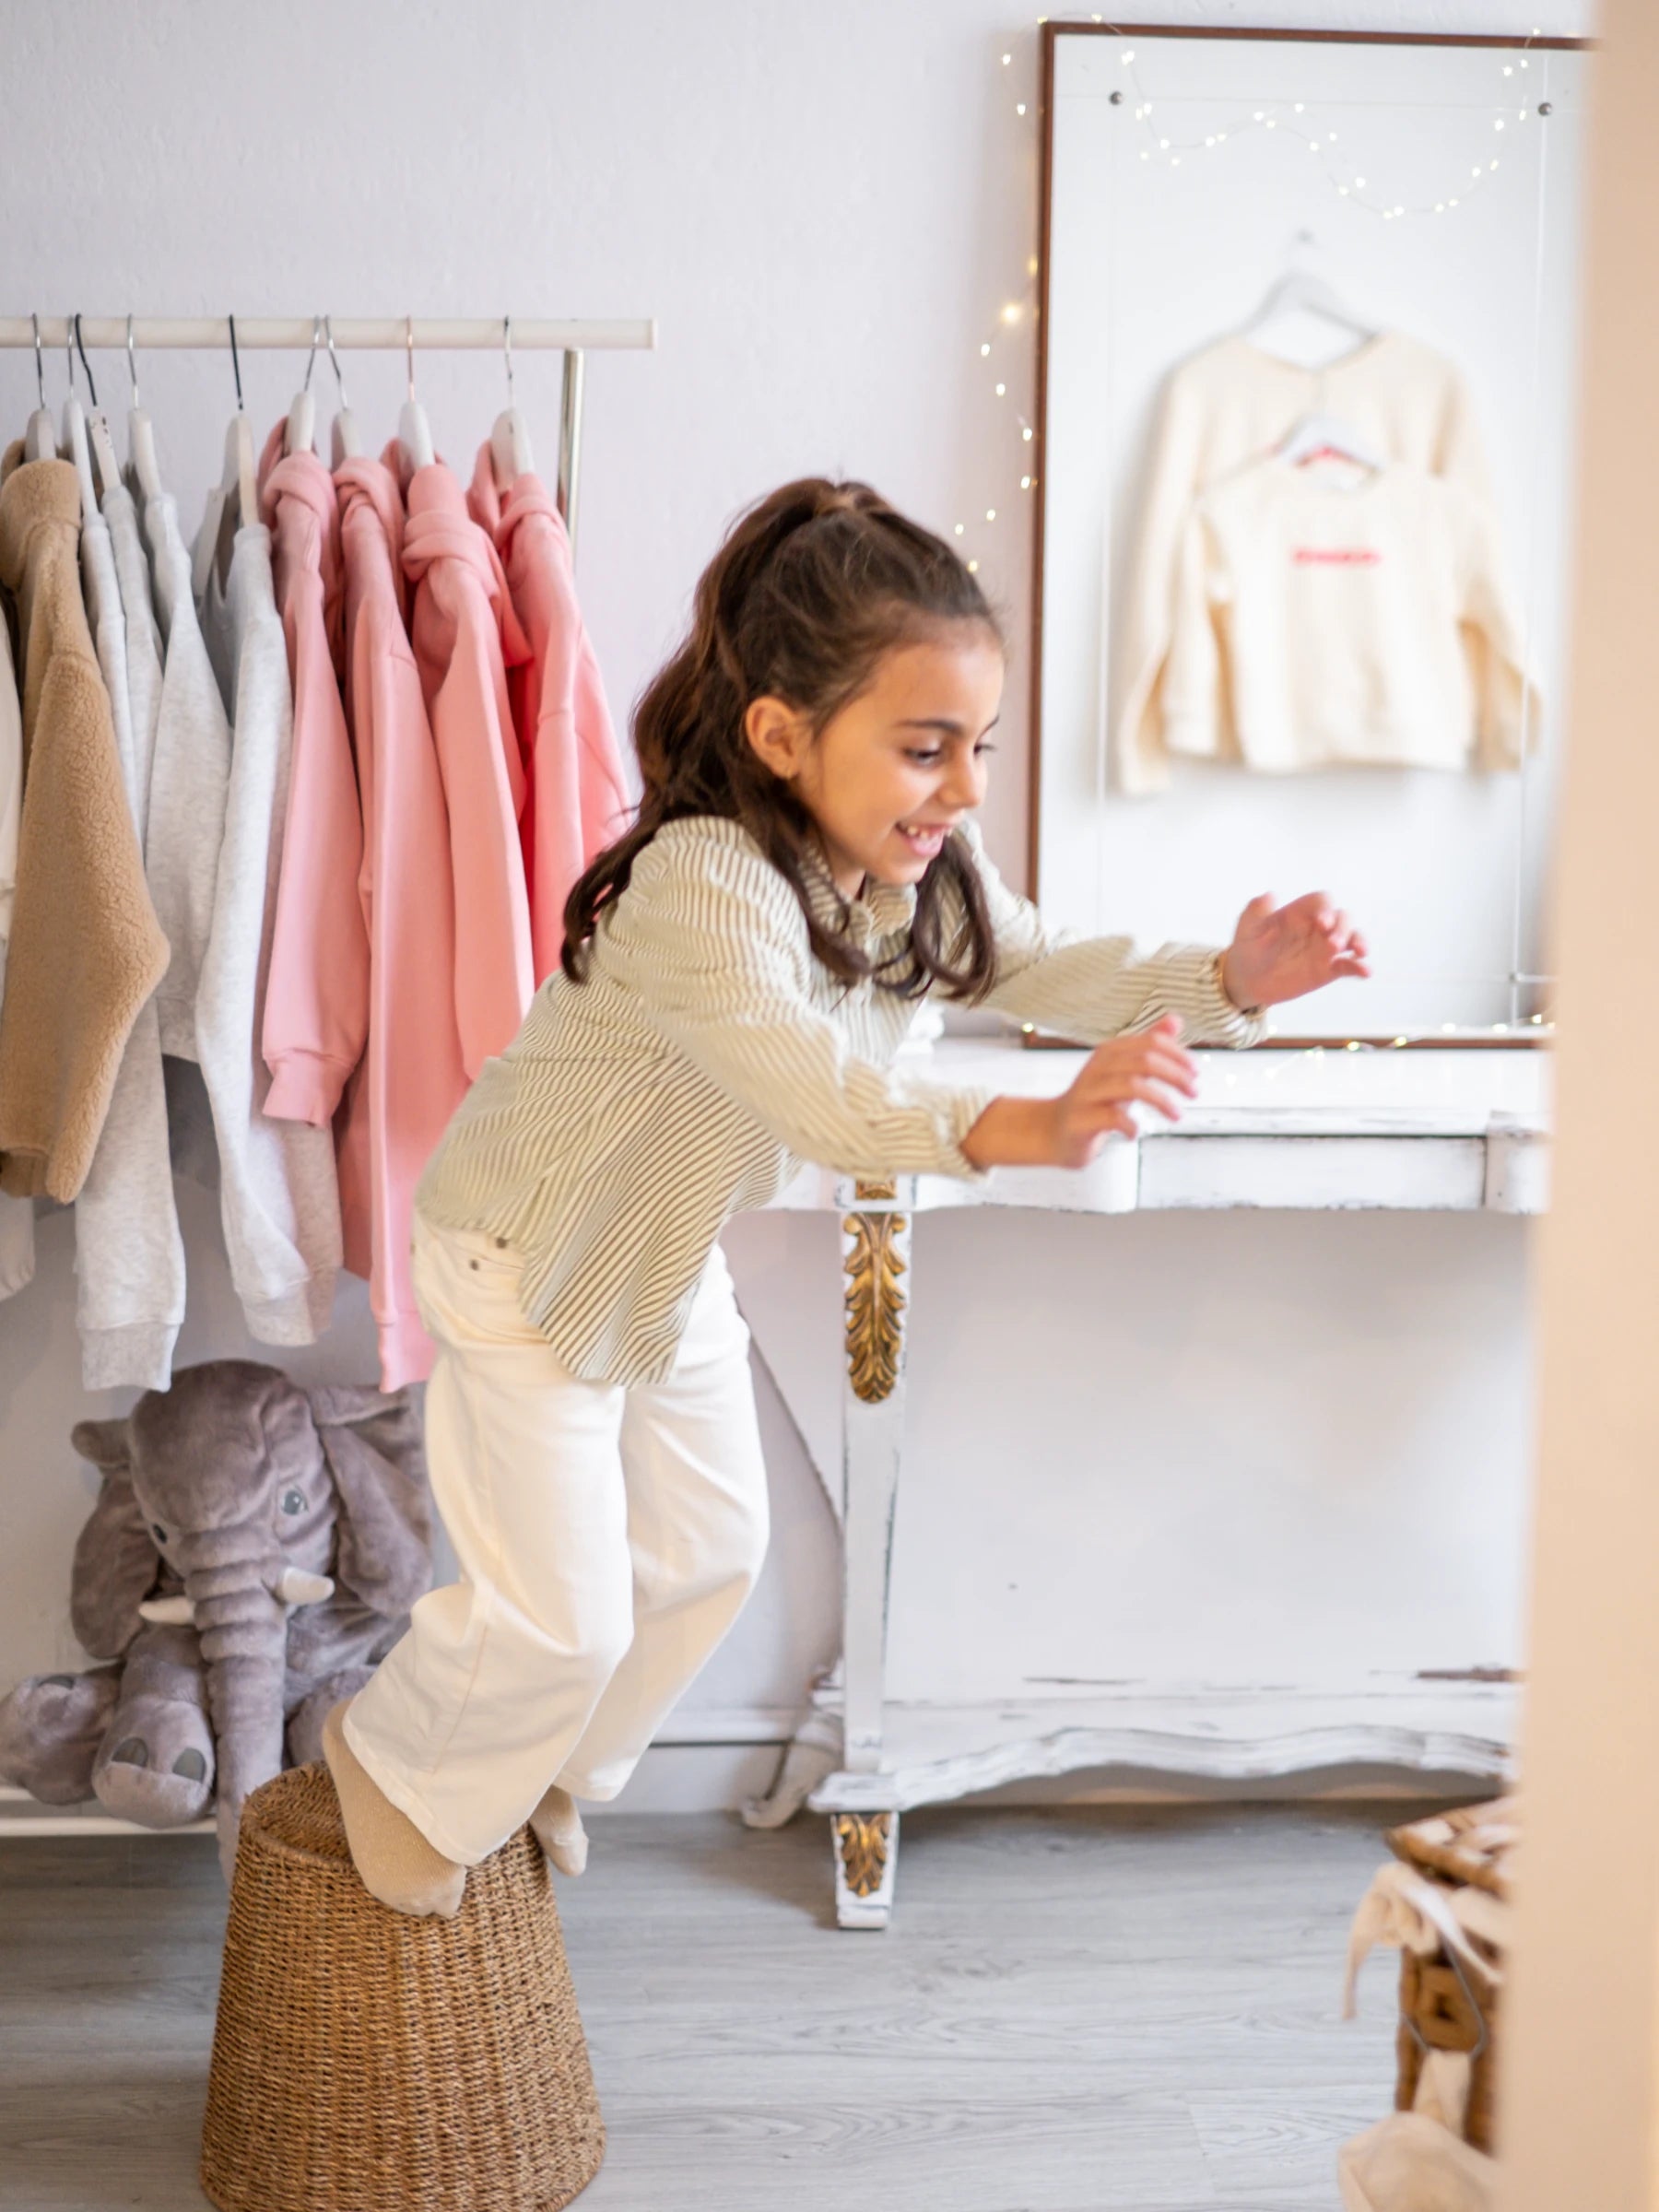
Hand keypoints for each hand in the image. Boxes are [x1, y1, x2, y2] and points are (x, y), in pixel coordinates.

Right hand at [960, 1015, 1197, 1170]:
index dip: (1178, 1055)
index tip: (1195, 1073)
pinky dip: (1132, 1126)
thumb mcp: (1124, 1071)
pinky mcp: (1081, 1119)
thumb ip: (1148, 1046)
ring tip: (1177, 1115)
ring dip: (1162, 1101)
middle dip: (1176, 1075)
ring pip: (1131, 1086)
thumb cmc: (1095, 1100)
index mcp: (1110, 1052)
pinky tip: (1137, 1133)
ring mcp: (1087, 1092)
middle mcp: (1098, 1067)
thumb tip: (1175, 1020)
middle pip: (1144, 1061)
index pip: (1151, 1042)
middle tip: (1194, 1092)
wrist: (1054, 1130)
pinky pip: (1112, 1118)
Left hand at [1221, 892, 1369, 1010]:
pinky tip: (1366, 972)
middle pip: (1343, 918)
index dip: (1326, 908)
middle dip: (1343, 927)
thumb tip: (1269, 895)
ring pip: (1352, 938)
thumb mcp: (1247, 928)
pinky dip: (1360, 967)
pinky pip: (1350, 966)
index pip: (1323, 901)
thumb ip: (1256, 911)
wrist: (1246, 979)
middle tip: (1332, 944)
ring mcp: (1325, 948)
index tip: (1320, 923)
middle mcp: (1318, 927)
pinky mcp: (1329, 969)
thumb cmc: (1248, 947)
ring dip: (1359, 942)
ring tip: (1360, 952)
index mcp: (1300, 913)